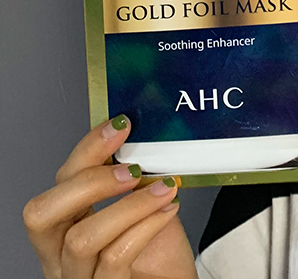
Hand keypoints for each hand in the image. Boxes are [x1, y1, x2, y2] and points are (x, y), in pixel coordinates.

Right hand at [23, 115, 196, 277]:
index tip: (121, 126)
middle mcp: (60, 256)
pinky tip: (169, 209)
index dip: (86, 150)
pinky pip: (115, 259)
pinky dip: (147, 226)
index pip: (59, 182)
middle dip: (89, 182)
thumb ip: (132, 176)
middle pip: (41, 214)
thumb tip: (142, 133)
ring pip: (81, 239)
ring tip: (165, 188)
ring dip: (129, 205)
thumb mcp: (142, 204)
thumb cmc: (159, 250)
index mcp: (66, 225)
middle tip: (132, 169)